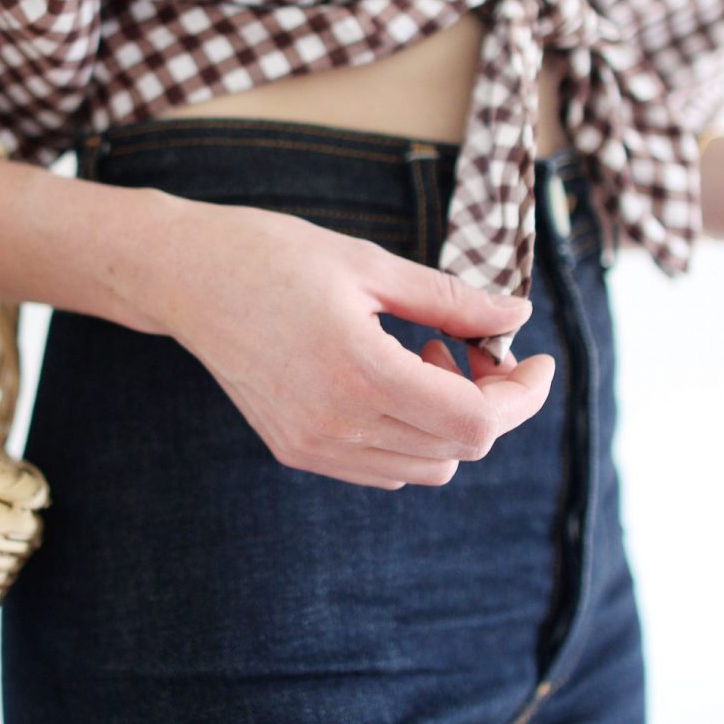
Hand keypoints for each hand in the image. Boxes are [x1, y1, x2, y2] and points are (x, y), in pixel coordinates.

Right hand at [146, 196, 555, 489]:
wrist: (186, 278)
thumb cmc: (273, 255)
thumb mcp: (371, 264)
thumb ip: (451, 299)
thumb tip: (517, 317)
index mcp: (359, 373)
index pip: (477, 421)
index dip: (523, 395)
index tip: (536, 358)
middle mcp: (336, 425)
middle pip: (460, 448)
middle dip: (491, 401)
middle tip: (473, 342)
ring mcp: (314, 446)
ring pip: (426, 467)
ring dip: (450, 420)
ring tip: (425, 354)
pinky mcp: (297, 450)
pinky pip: (384, 468)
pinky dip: (412, 435)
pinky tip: (392, 380)